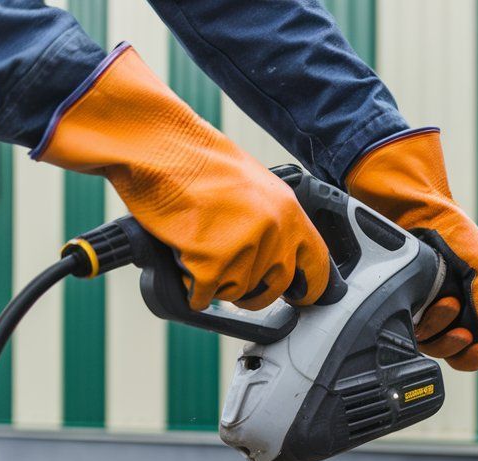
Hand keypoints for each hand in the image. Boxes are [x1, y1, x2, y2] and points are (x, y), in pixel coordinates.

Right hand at [34, 45, 329, 311]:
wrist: (160, 148)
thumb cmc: (196, 159)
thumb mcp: (253, 185)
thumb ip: (270, 220)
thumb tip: (274, 250)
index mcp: (290, 211)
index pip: (317, 263)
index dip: (310, 286)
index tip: (301, 295)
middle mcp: (274, 233)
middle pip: (274, 287)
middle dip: (254, 292)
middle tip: (234, 280)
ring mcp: (245, 250)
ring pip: (237, 293)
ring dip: (217, 283)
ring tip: (199, 252)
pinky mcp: (212, 264)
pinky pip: (204, 296)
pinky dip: (191, 290)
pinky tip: (185, 268)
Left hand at [345, 128, 477, 370]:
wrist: (408, 200)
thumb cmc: (446, 226)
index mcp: (460, 307)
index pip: (466, 348)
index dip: (475, 356)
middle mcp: (432, 311)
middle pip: (443, 351)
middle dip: (456, 346)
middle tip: (465, 333)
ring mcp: (407, 308)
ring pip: (420, 342)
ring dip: (438, 329)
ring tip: (447, 304)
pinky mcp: (383, 300)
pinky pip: (393, 327)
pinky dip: (408, 322)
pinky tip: (419, 307)